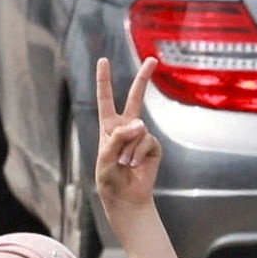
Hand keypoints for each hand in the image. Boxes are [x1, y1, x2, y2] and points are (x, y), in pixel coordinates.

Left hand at [93, 56, 162, 216]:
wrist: (125, 197)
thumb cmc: (109, 177)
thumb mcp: (105, 157)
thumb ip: (118, 138)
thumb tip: (140, 124)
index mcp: (108, 125)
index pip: (106, 98)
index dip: (104, 80)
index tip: (103, 60)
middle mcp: (126, 127)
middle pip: (135, 98)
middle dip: (144, 78)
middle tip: (152, 60)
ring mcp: (141, 136)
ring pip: (138, 130)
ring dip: (129, 149)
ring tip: (124, 163)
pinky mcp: (153, 147)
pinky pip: (148, 142)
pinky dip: (139, 154)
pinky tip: (135, 165)